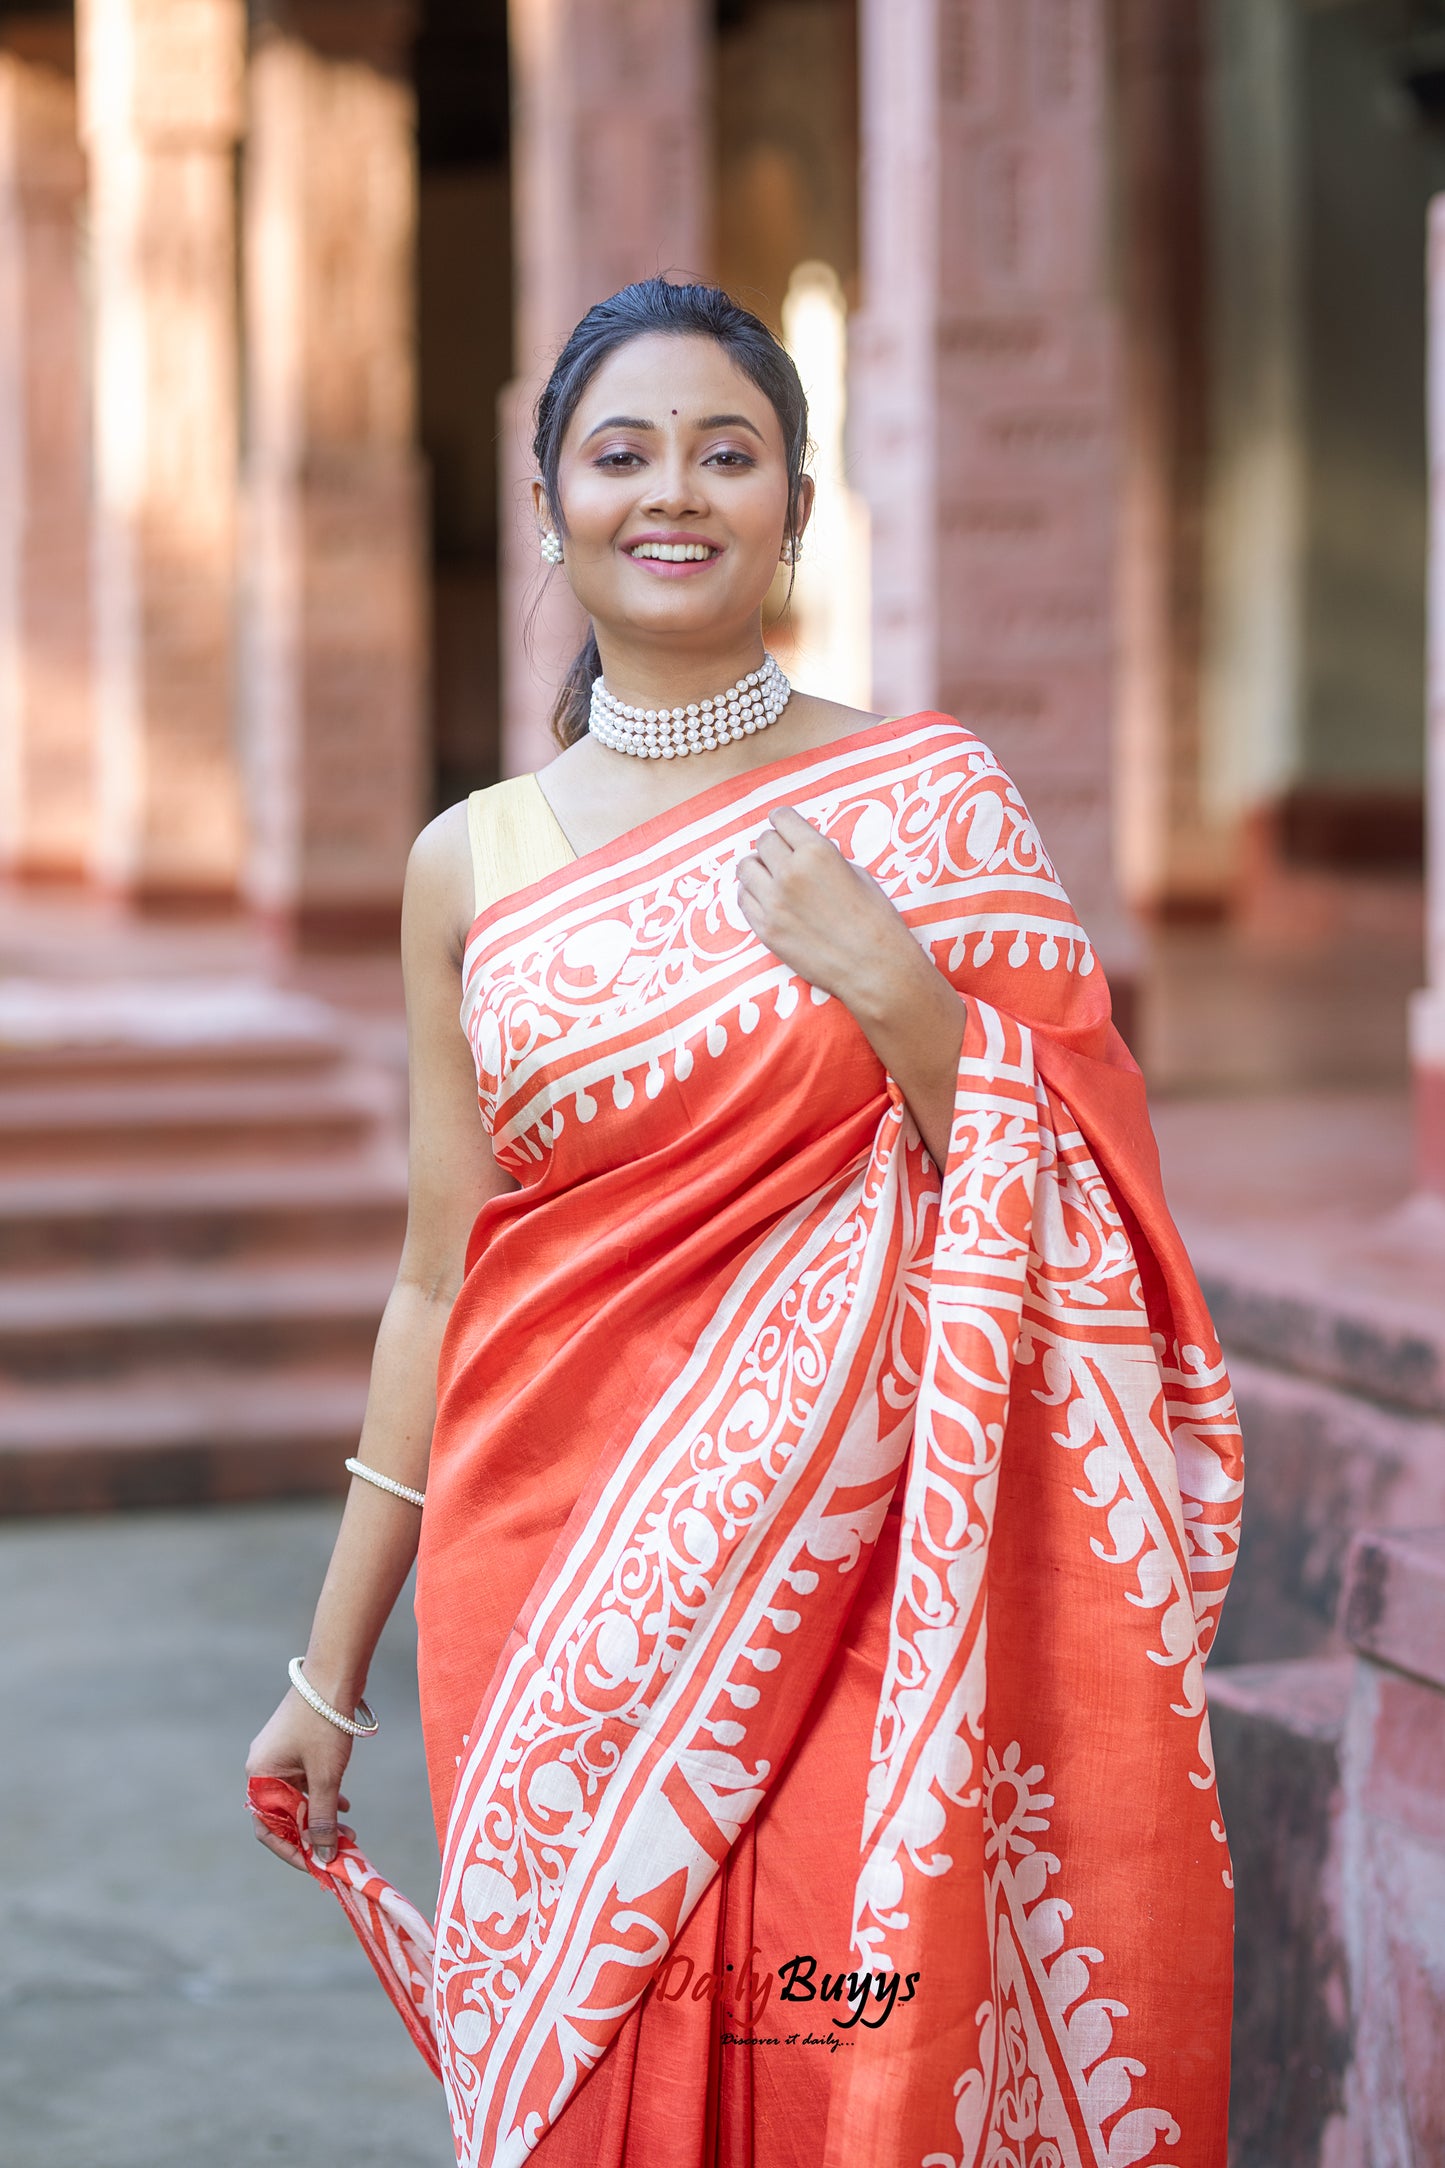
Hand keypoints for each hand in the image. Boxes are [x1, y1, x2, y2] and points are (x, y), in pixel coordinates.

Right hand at [246, 1686, 355, 1870]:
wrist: (334, 1674)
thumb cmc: (325, 1725)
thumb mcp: (326, 1777)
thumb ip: (323, 1818)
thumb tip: (324, 1855)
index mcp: (259, 1775)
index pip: (268, 1828)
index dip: (292, 1851)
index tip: (317, 1866)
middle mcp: (262, 1767)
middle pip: (283, 1815)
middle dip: (311, 1835)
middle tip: (340, 1849)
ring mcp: (278, 1755)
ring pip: (296, 1799)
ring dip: (320, 1816)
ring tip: (349, 1831)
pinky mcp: (294, 1746)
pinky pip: (304, 1781)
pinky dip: (322, 1795)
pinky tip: (345, 1804)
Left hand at [735, 804, 925, 1025]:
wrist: (875, 968)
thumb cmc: (876, 921)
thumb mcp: (857, 873)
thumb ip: (823, 858)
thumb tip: (801, 851)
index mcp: (817, 852)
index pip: (782, 819)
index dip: (783, 821)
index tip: (782, 825)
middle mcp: (790, 873)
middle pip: (763, 842)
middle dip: (773, 845)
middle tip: (782, 855)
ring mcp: (773, 903)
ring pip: (745, 869)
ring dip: (757, 868)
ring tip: (770, 877)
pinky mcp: (765, 930)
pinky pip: (743, 900)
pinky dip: (752, 895)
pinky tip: (767, 900)